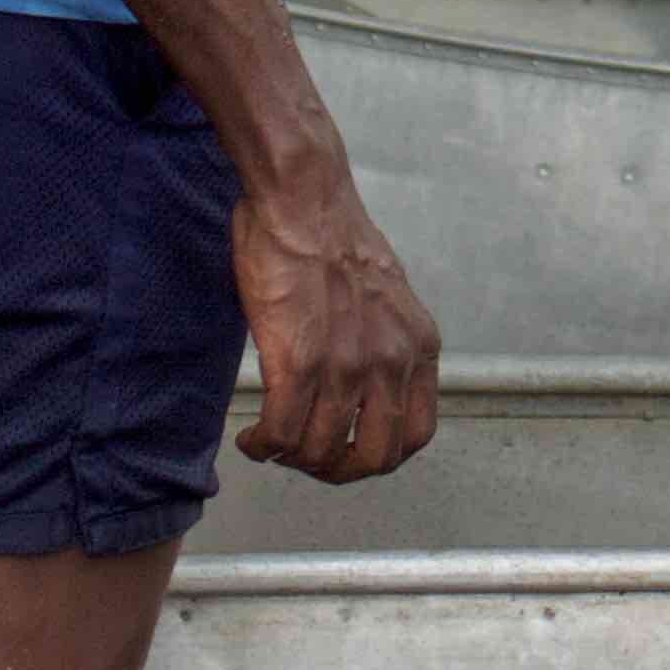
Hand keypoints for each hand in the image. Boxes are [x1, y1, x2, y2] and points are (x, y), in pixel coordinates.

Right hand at [233, 159, 441, 483]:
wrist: (303, 201)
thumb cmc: (334, 239)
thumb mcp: (388, 298)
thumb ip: (386, 345)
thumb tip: (368, 386)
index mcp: (418, 346)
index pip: (415, 435)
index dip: (378, 455)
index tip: (347, 448)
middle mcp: (391, 361)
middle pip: (373, 458)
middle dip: (335, 469)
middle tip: (305, 456)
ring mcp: (346, 366)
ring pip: (320, 451)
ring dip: (290, 457)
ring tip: (271, 441)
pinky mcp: (298, 362)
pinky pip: (281, 433)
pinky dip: (263, 445)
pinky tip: (251, 437)